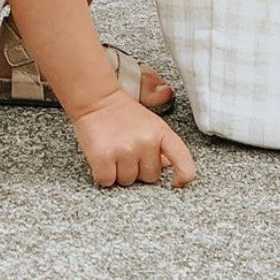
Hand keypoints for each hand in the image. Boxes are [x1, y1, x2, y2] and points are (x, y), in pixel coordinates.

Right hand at [70, 89, 196, 187]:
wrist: (96, 98)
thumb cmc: (122, 113)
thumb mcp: (149, 123)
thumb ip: (161, 144)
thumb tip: (168, 165)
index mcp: (160, 131)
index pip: (182, 158)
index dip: (184, 175)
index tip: (178, 182)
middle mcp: (145, 141)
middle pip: (150, 177)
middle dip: (139, 169)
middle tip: (127, 149)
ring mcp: (124, 150)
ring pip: (128, 181)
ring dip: (119, 172)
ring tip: (114, 150)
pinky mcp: (103, 157)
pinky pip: (107, 181)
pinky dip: (103, 174)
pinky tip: (103, 157)